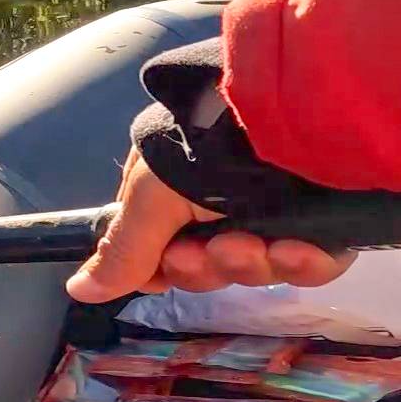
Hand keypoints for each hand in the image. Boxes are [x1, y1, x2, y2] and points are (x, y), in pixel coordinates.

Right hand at [66, 148, 356, 302]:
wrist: (287, 111)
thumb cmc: (204, 146)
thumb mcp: (150, 196)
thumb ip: (122, 250)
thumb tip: (77, 290)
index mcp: (174, 200)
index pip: (163, 260)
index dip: (165, 273)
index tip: (164, 271)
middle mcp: (221, 211)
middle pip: (207, 271)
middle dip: (203, 267)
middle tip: (204, 251)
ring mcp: (273, 220)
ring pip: (256, 273)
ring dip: (247, 264)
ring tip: (249, 243)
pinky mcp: (323, 230)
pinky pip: (311, 267)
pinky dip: (302, 264)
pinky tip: (297, 248)